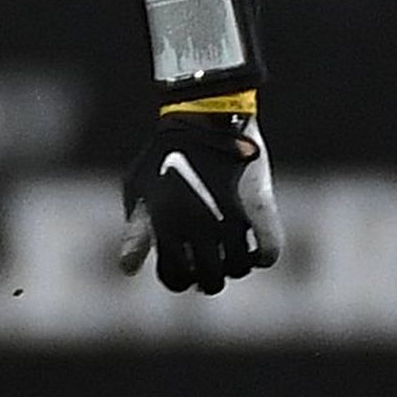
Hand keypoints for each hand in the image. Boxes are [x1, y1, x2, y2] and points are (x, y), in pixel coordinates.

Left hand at [119, 108, 281, 294]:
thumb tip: (127, 270)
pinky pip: (269, 251)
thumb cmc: (164, 154)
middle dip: (209, 278)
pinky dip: (263, 254)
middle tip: (210, 265)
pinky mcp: (259, 205)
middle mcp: (200, 227)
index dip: (179, 280)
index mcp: (168, 226)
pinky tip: (254, 245)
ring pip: (240, 269)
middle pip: (211, 281)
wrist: (202, 115)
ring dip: (236, 266)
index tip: (183, 269)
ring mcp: (231, 217)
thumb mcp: (138, 188)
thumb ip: (136, 232)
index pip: (176, 279)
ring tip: (231, 251)